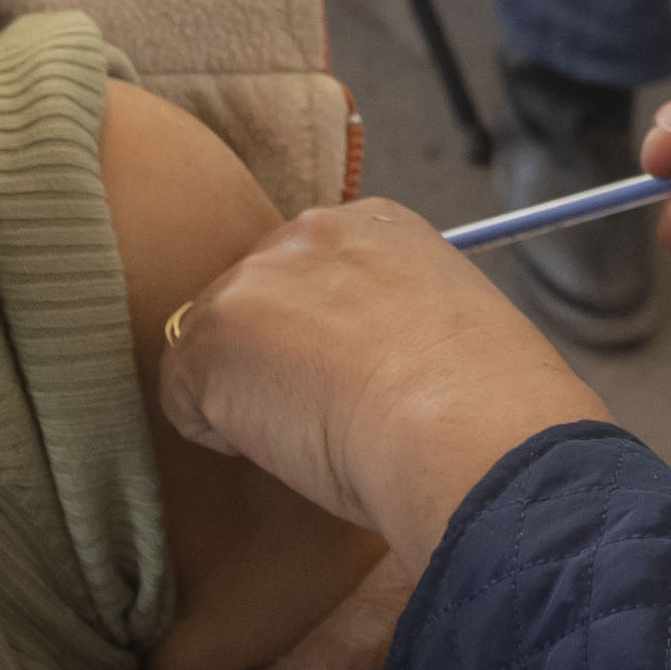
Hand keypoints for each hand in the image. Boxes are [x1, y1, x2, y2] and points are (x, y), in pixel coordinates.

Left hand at [161, 198, 617, 562]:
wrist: (469, 427)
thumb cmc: (485, 403)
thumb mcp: (452, 327)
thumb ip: (396, 318)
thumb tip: (373, 362)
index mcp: (377, 223)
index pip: (312, 273)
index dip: (323, 335)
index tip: (356, 377)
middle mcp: (309, 230)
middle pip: (257, 300)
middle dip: (277, 357)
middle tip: (335, 412)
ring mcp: (253, 279)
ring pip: (219, 348)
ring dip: (250, 394)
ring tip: (319, 431)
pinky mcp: (209, 338)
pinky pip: (185, 400)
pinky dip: (220, 435)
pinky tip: (287, 446)